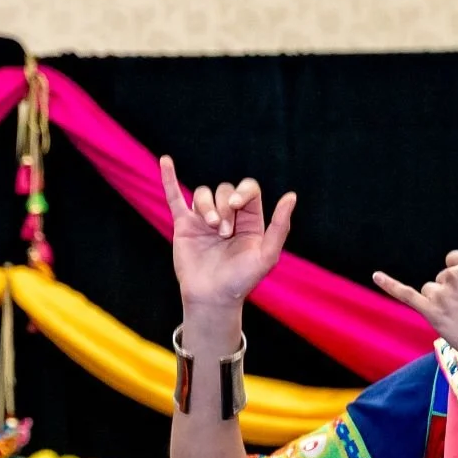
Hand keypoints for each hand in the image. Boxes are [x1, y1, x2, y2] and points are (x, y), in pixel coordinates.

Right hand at [159, 155, 295, 317]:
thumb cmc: (242, 280)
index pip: (248, 190)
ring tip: (210, 227)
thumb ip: (280, 227)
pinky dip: (169, 178)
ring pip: (202, 193)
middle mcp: (228, 216)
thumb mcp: (267, 255)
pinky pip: (175, 197)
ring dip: (206, 206)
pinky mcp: (184, 224)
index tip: (236, 206)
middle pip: (224, 190)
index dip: (242, 192)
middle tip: (223, 233)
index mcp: (250, 220)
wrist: (213, 297)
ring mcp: (204, 219)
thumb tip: (291, 196)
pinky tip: (166, 161)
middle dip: (223, 207)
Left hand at [373, 225, 457, 375]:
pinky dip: (390, 285)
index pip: (454, 262)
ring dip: (441, 303)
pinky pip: (406, 294)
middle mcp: (454, 273)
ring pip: (430, 292)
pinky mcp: (431, 312)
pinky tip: (377, 275)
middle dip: (453, 293)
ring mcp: (441, 293)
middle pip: (442, 278)